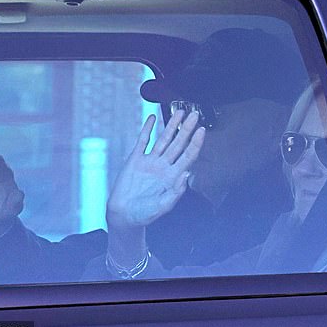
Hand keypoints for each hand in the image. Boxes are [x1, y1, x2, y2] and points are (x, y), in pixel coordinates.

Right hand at [107, 110, 205, 228]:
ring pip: (163, 139)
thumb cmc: (144, 214)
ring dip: (171, 125)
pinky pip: (143, 141)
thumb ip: (176, 192)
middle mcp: (163, 166)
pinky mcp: (136, 159)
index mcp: (172, 177)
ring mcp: (150, 161)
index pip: (188, 156)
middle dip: (187, 129)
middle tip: (195, 115)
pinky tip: (152, 118)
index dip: (195, 143)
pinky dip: (147, 129)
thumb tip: (187, 175)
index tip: (202, 130)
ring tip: (179, 112)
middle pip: (178, 143)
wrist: (123, 215)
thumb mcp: (163, 207)